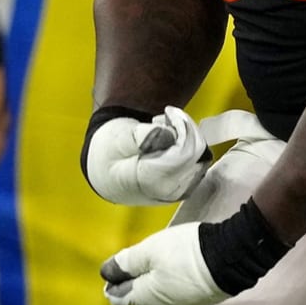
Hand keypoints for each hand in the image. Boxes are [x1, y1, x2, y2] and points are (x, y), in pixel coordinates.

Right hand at [85, 106, 210, 204]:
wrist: (105, 174)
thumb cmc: (109, 154)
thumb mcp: (119, 140)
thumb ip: (144, 137)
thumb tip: (169, 136)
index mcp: (152, 182)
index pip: (184, 152)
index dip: (181, 126)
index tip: (166, 112)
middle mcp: (170, 192)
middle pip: (196, 152)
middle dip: (185, 128)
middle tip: (165, 117)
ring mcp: (179, 192)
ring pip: (201, 156)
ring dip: (188, 136)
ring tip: (164, 128)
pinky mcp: (185, 186)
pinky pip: (198, 161)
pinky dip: (188, 146)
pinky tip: (170, 141)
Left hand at [101, 223, 228, 304]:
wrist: (229, 259)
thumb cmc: (183, 253)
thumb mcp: (150, 251)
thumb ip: (126, 262)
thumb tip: (106, 273)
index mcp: (143, 300)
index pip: (117, 297)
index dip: (112, 281)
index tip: (116, 265)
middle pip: (136, 298)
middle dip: (132, 281)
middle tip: (136, 259)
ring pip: (154, 296)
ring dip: (150, 281)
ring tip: (154, 262)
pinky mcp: (195, 301)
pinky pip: (171, 294)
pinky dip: (166, 282)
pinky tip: (172, 269)